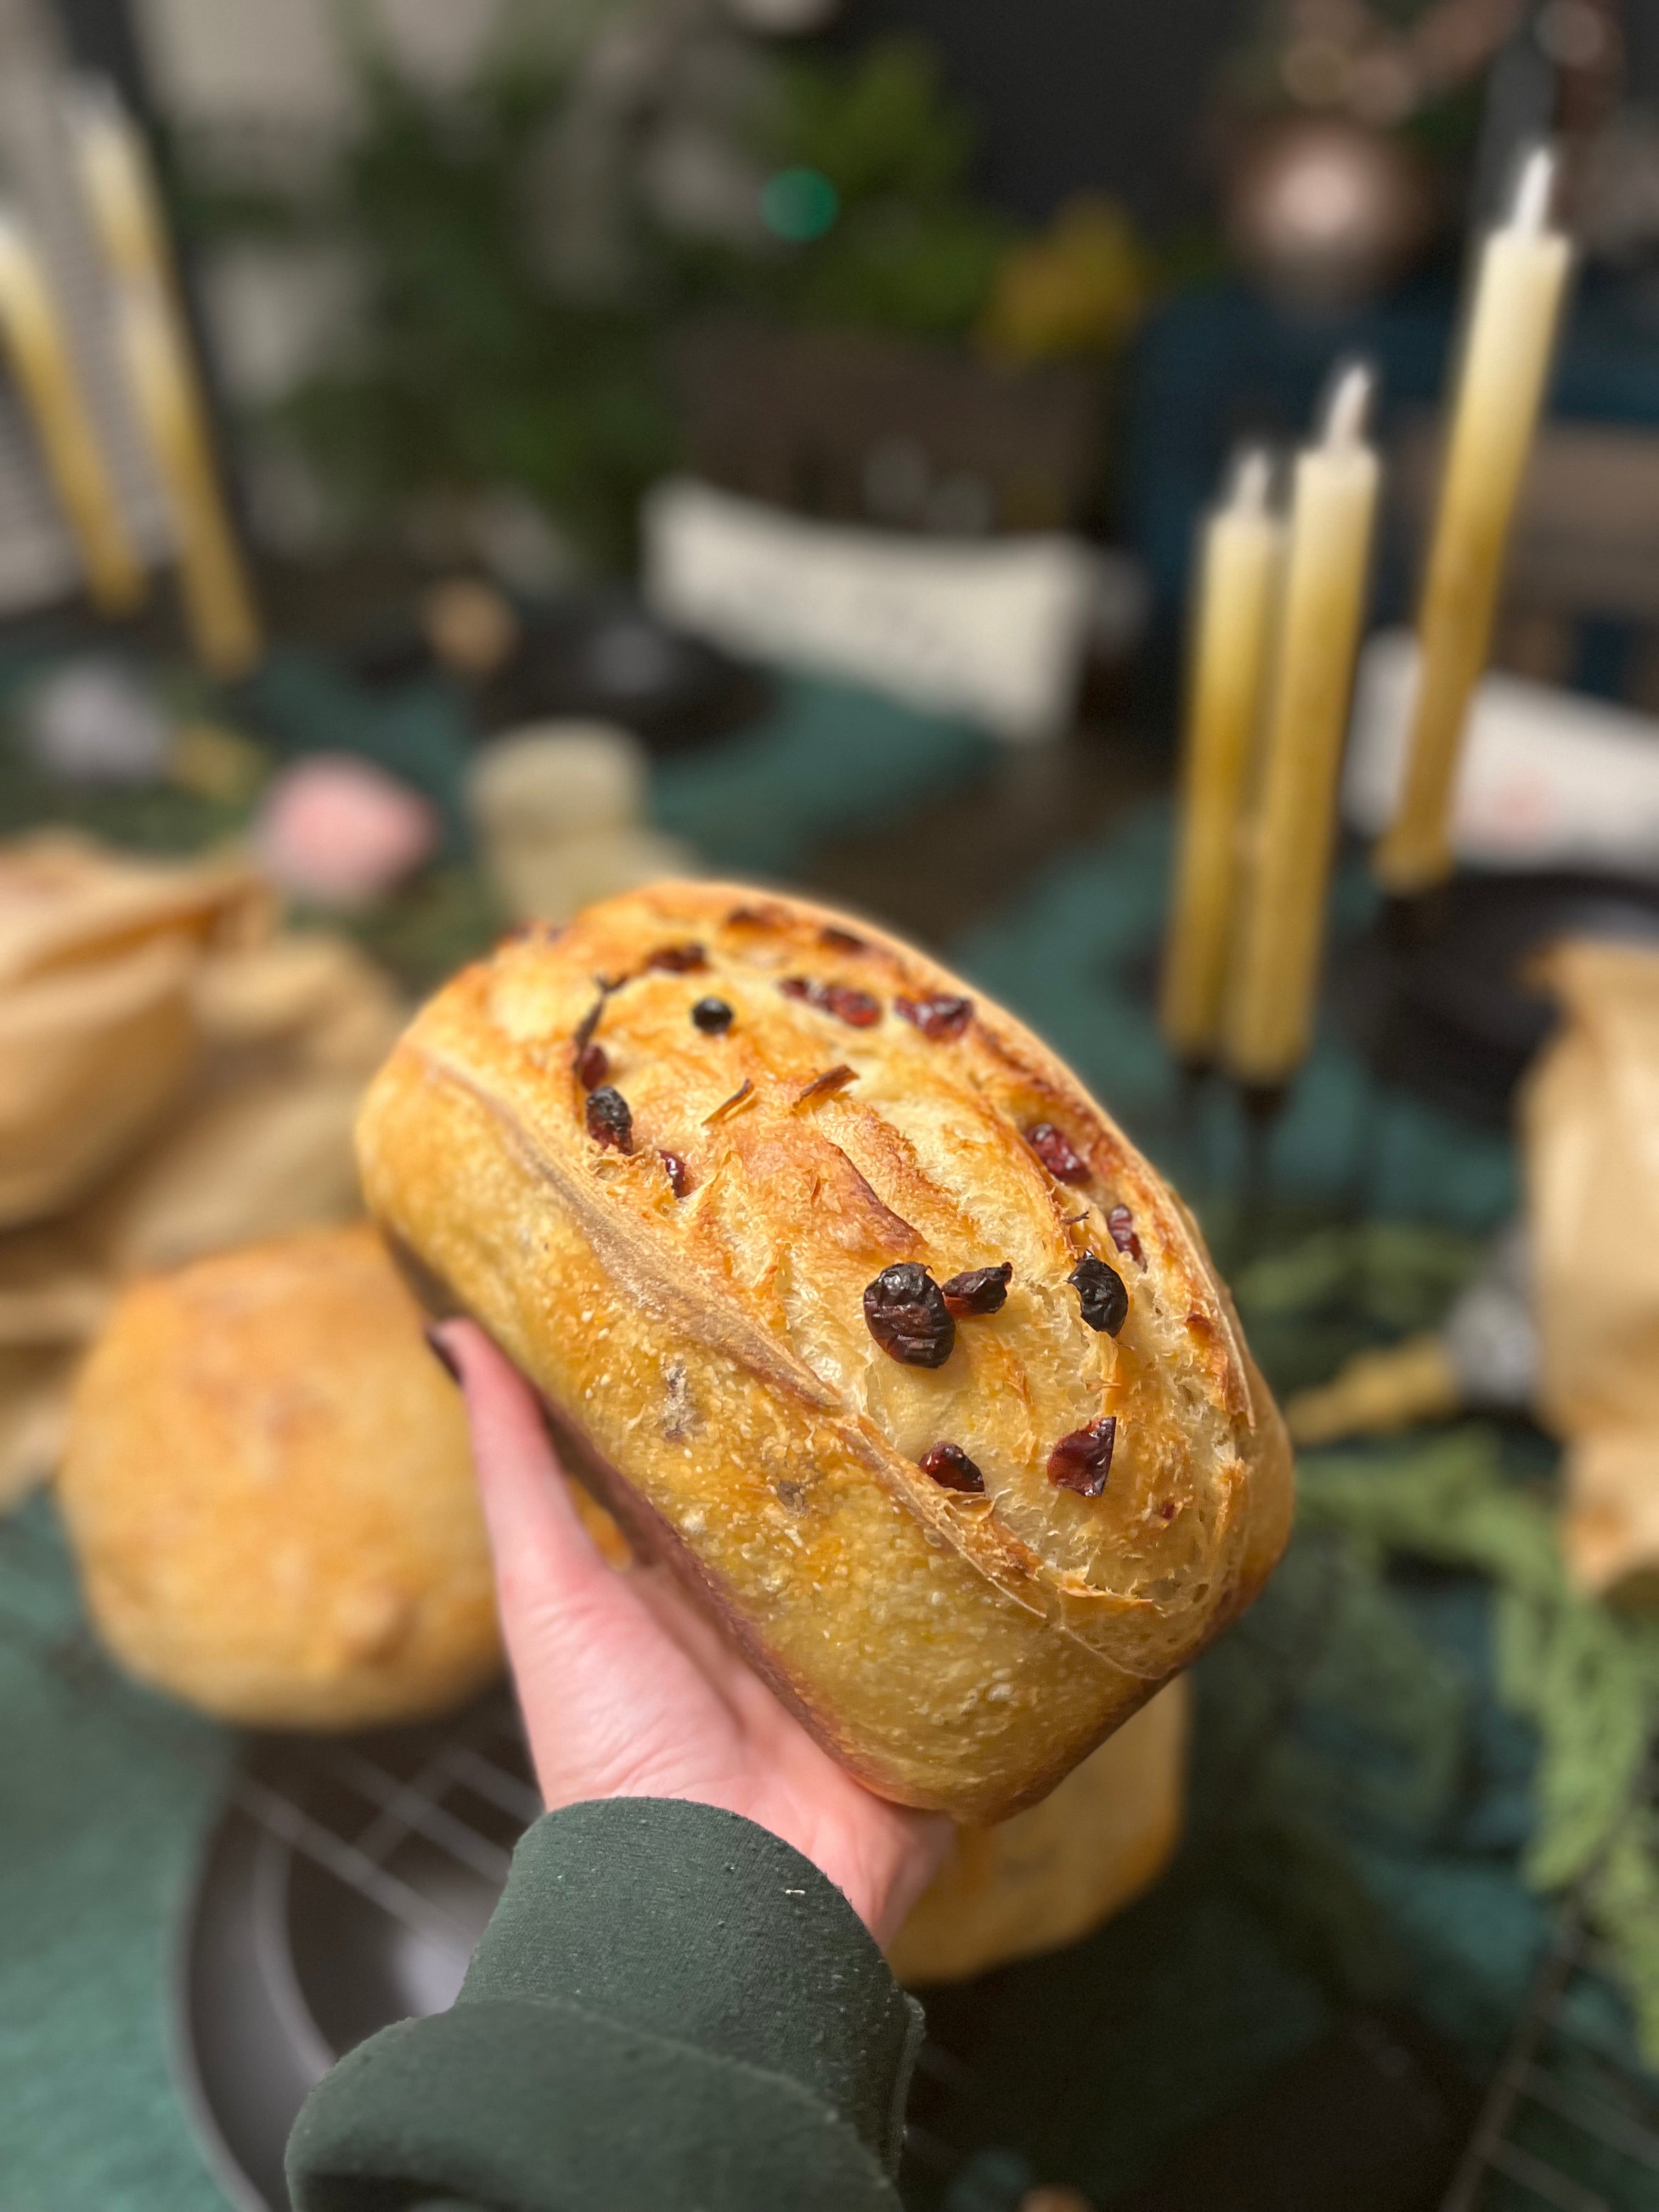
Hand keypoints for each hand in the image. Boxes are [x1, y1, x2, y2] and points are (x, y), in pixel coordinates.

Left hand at [432, 1320, 951, 1943]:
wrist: (718, 1903)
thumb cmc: (610, 1746)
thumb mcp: (548, 1589)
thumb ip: (514, 1467)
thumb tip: (453, 1330)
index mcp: (686, 1581)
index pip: (717, 1458)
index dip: (739, 1379)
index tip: (762, 1275)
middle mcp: (771, 1610)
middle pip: (816, 1492)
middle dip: (848, 1419)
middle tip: (890, 1304)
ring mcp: (855, 1651)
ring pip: (900, 1539)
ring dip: (931, 1478)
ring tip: (971, 1367)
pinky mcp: (929, 1692)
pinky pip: (974, 1615)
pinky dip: (995, 1564)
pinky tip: (1032, 1482)